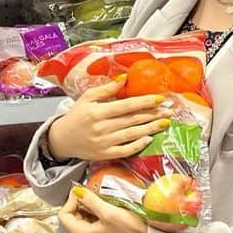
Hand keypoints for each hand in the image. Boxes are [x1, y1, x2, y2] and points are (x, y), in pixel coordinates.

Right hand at [47, 79, 169, 162]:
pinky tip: (149, 138)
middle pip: (132, 120)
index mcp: (97, 112)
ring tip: (164, 123)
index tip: (160, 99)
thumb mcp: (87, 98)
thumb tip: (125, 78)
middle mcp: (101, 128)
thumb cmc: (76, 117)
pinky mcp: (105, 154)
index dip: (144, 102)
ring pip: (132, 134)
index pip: (126, 106)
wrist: (62, 140)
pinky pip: (125, 150)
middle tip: (169, 111)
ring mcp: (104, 143)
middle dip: (153, 114)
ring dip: (151, 128)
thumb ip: (106, 90)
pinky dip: (138, 145)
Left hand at [60, 185, 147, 232]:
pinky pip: (92, 222)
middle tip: (93, 194)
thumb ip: (91, 200)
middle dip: (80, 203)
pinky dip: (96, 213)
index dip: (71, 200)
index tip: (82, 192)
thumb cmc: (131, 232)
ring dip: (89, 207)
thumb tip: (78, 191)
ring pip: (82, 218)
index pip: (64, 214)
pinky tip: (107, 208)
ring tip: (102, 200)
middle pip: (72, 216)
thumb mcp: (109, 212)